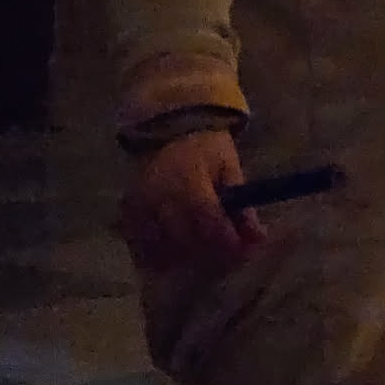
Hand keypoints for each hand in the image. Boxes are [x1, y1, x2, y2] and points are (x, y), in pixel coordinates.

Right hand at [118, 130, 266, 271]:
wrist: (169, 127)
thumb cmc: (207, 148)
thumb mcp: (230, 170)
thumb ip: (242, 206)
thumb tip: (257, 239)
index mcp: (189, 180)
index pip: (206, 218)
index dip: (225, 240)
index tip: (243, 252)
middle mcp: (159, 195)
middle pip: (183, 238)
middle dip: (209, 253)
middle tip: (228, 257)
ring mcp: (139, 205)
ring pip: (159, 247)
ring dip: (183, 257)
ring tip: (204, 255)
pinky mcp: (127, 211)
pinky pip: (138, 244)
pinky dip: (156, 254)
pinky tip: (174, 255)